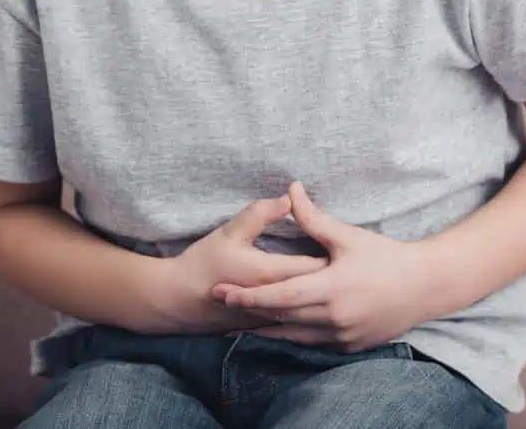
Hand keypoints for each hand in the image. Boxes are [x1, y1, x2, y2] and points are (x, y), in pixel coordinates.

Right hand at [157, 194, 329, 334]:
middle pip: (320, 291)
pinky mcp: (265, 328)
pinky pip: (297, 323)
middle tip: (348, 262)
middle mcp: (277, 301)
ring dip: (325, 297)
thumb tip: (288, 197)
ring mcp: (272, 319)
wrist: (178, 300)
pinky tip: (316, 303)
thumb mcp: (229, 232)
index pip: (316, 267)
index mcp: (272, 274)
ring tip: (338, 282)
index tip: (345, 245)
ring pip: (311, 311)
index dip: (335, 256)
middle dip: (336, 277)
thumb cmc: (204, 262)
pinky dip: (309, 312)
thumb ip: (259, 214)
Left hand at [211, 181, 439, 351]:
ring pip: (293, 335)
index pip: (280, 296)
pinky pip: (312, 343)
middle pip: (281, 317)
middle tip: (219, 304)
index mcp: (331, 288)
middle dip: (248, 312)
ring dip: (264, 330)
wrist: (425, 287)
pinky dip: (290, 336)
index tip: (222, 292)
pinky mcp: (350, 346)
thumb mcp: (347, 236)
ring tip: (235, 325)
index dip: (248, 296)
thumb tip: (289, 190)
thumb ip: (313, 218)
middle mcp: (334, 317)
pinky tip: (272, 331)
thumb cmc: (385, 256)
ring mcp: (343, 336)